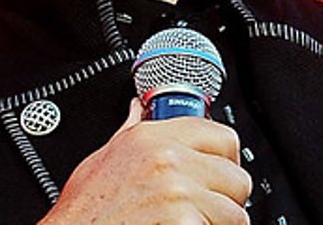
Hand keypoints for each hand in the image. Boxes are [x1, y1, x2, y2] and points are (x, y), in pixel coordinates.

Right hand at [40, 98, 251, 223]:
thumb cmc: (84, 210)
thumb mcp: (103, 159)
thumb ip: (129, 132)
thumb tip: (137, 109)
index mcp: (151, 137)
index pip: (223, 136)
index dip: (226, 160)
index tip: (218, 174)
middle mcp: (169, 159)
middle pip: (237, 176)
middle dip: (227, 198)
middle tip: (206, 209)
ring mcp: (178, 192)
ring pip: (237, 212)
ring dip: (221, 224)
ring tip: (193, 224)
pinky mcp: (183, 222)